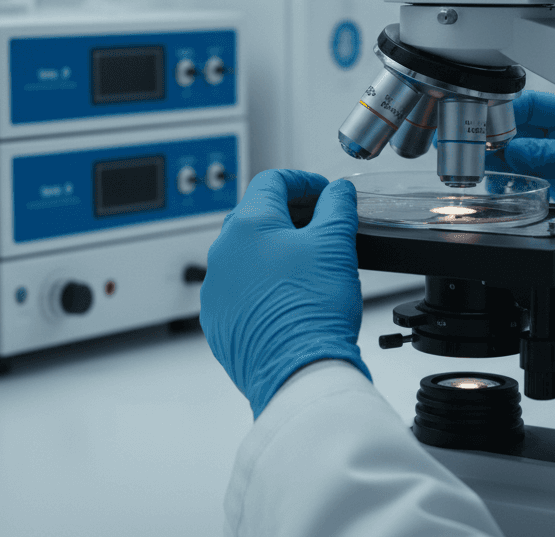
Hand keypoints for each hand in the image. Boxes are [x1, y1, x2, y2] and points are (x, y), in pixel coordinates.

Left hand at [200, 169, 369, 417]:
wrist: (297, 371)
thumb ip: (337, 208)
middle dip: (290, 215)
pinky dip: (263, 284)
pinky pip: (240, 289)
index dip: (304, 181)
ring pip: (246, 254)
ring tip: (308, 264)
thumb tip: (338, 192)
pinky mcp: (219, 318)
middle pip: (256, 216)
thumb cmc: (312, 311)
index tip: (323, 192)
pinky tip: (289, 296)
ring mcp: (216, 287)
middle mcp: (222, 252)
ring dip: (275, 251)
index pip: (272, 182)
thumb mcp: (335, 245)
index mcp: (247, 225)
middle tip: (320, 225)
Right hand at [486, 91, 554, 209]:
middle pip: (517, 129)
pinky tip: (498, 183)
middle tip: (475, 146)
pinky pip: (523, 177)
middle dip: (495, 136)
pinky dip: (507, 180)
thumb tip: (517, 151)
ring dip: (498, 159)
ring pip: (516, 154)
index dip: (506, 111)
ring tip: (480, 165)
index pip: (532, 104)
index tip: (487, 125)